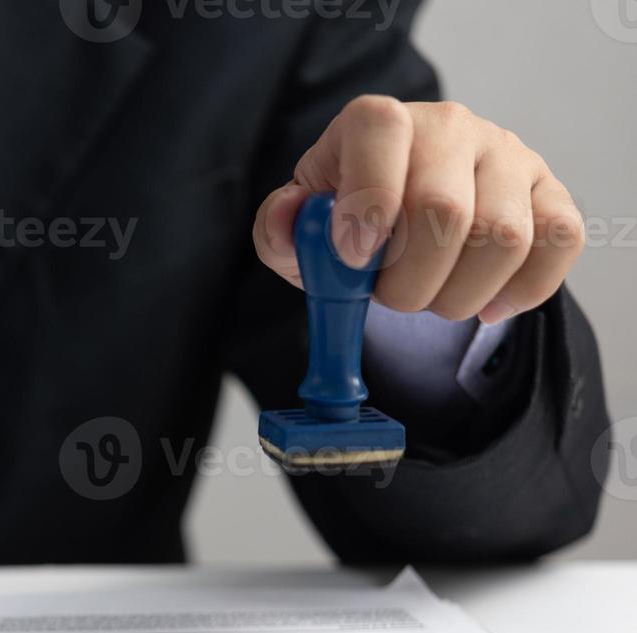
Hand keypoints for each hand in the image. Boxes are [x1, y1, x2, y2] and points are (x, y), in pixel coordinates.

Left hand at [253, 96, 584, 324]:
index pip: (382, 131)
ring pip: (503, 237)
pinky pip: (558, 243)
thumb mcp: (299, 228)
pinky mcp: (549, 191)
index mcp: (379, 121)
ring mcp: (507, 155)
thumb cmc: (345, 222)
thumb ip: (279, 227)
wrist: (400, 221)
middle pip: (444, 209)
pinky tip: (483, 304)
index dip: (368, 200)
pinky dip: (520, 291)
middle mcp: (448, 126)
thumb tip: (289, 215)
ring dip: (458, 295)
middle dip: (409, 282)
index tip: (354, 256)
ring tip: (431, 300)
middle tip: (389, 300)